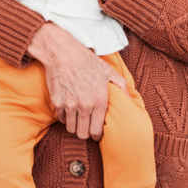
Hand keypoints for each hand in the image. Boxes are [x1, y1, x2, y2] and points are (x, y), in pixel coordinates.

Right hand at [27, 23, 127, 140]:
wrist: (63, 52)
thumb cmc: (86, 61)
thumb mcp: (108, 71)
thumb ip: (121, 87)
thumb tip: (130, 101)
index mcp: (99, 100)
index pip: (97, 131)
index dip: (97, 134)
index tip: (96, 131)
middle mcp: (84, 105)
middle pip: (83, 134)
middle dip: (85, 132)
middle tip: (86, 125)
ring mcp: (69, 105)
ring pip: (71, 129)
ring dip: (74, 125)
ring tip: (77, 117)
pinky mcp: (56, 102)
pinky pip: (61, 118)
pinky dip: (65, 116)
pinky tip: (69, 108)